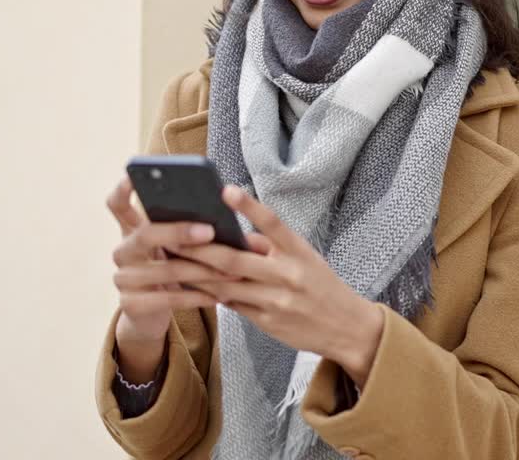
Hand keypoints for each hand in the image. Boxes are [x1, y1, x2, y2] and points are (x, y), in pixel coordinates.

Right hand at [107, 175, 235, 380]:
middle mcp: (122, 251)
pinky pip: (167, 298)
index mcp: (131, 230)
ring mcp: (122, 278)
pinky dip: (196, 296)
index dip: (123, 189)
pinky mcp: (130, 304)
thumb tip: (244, 231)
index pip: (117, 204)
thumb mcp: (179, 250)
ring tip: (231, 271)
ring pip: (166, 270)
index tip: (134, 175)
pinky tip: (217, 295)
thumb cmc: (173, 271)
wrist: (151, 315)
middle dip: (180, 231)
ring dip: (203, 270)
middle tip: (211, 231)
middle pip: (146, 234)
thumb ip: (198, 234)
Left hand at [175, 186, 384, 387]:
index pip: (272, 223)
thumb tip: (233, 235)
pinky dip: (210, 294)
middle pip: (235, 259)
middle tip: (172, 236)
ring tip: (171, 260)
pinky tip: (190, 285)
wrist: (347, 328)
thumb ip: (271, 246)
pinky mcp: (268, 322)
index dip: (248, 206)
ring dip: (195, 273)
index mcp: (299, 251)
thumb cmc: (321, 285)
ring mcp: (276, 300)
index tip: (226, 190)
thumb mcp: (305, 258)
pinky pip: (232, 305)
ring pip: (226, 285)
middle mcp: (287, 274)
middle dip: (200, 249)